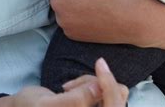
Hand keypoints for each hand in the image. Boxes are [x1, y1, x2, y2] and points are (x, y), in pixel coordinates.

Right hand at [5, 58, 127, 105]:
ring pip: (111, 91)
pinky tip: (69, 90)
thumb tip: (100, 87)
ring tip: (66, 88)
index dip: (109, 86)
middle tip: (68, 86)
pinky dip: (87, 83)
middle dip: (93, 84)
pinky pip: (104, 89)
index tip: (99, 62)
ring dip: (88, 83)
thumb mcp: (48, 106)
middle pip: (115, 97)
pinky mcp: (96, 106)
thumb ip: (76, 101)